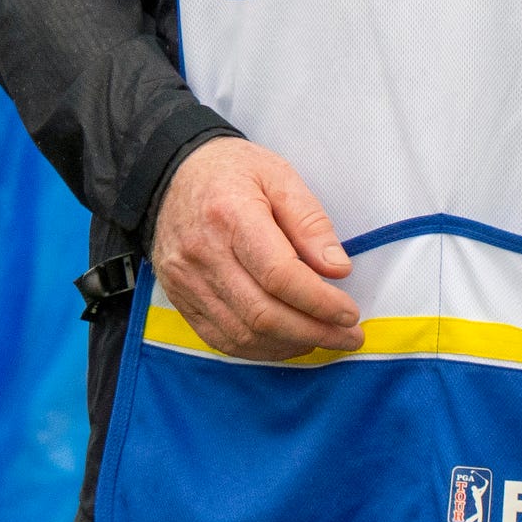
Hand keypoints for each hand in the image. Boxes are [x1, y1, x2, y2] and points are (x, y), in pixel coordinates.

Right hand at [150, 137, 362, 360]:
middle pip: (262, 313)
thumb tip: (338, 269)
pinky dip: (260, 349)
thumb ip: (310, 222)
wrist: (172, 176)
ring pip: (243, 334)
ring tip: (323, 338)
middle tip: (349, 336)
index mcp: (230, 214)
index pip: (279, 275)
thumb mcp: (278, 176)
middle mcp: (202, 253)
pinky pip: (221, 338)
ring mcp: (186, 280)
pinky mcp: (179, 297)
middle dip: (315, 332)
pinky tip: (287, 341)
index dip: (320, 302)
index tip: (349, 312)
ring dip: (290, 345)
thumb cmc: (231, 172)